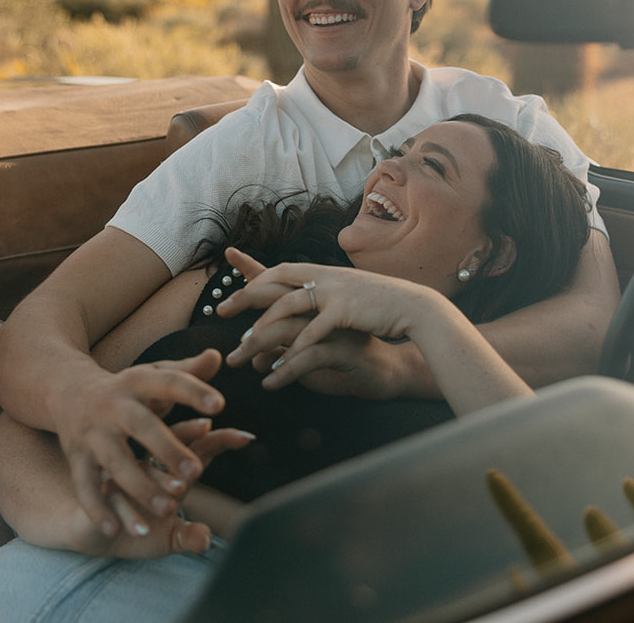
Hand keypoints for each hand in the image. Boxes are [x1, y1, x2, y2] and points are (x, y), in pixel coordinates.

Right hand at [49, 349, 228, 538]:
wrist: (67, 391)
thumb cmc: (128, 389)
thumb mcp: (153, 375)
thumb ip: (187, 372)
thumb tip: (217, 356)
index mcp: (137, 382)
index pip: (168, 382)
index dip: (192, 392)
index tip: (221, 405)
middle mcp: (112, 405)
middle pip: (141, 425)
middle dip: (167, 448)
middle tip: (196, 472)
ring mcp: (92, 432)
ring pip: (114, 460)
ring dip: (139, 485)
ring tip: (168, 509)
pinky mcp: (76, 458)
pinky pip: (85, 486)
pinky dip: (98, 509)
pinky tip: (117, 532)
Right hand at [85, 418, 252, 558]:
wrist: (86, 519)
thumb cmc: (137, 523)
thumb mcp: (167, 535)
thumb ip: (187, 536)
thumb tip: (207, 541)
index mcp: (168, 465)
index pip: (197, 447)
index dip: (220, 441)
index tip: (246, 436)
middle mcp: (143, 460)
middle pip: (163, 446)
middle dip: (178, 458)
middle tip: (193, 477)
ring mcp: (115, 469)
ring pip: (132, 467)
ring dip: (149, 485)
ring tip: (168, 506)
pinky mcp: (88, 483)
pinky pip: (98, 491)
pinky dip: (110, 511)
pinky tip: (119, 531)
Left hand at [216, 249, 440, 392]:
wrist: (414, 309)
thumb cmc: (377, 311)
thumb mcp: (342, 305)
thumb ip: (315, 311)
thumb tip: (289, 326)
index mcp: (322, 274)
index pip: (280, 268)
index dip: (252, 265)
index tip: (228, 258)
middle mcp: (323, 279)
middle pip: (274, 285)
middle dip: (245, 298)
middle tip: (220, 312)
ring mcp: (333, 295)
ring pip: (285, 312)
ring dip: (261, 334)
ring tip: (243, 354)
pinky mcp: (344, 315)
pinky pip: (310, 338)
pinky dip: (290, 358)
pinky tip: (275, 375)